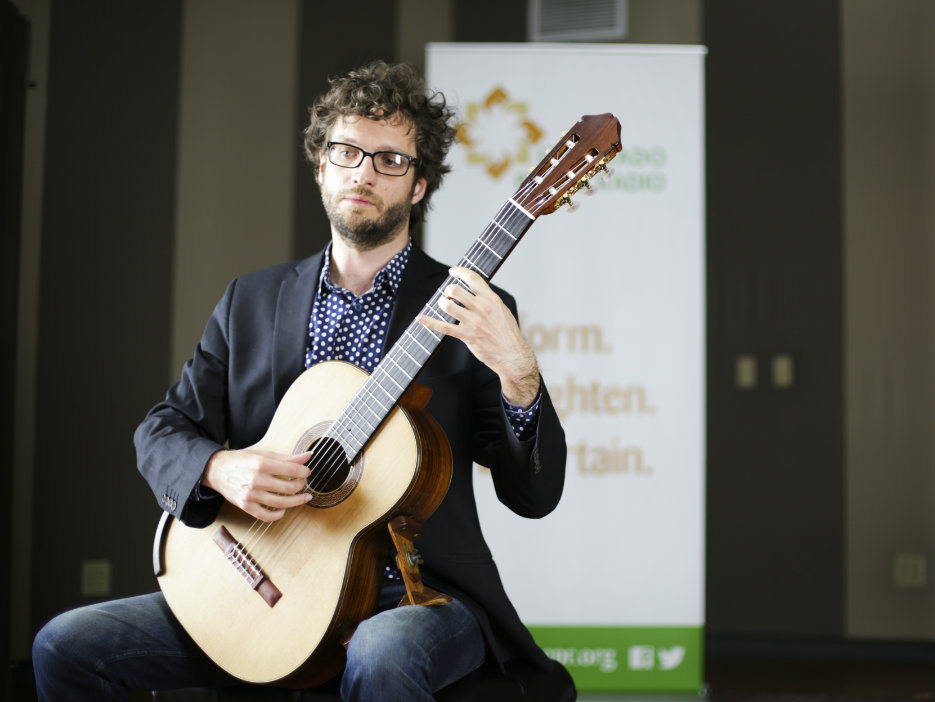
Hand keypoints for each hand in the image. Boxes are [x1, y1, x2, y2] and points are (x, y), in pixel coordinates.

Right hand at [203, 448, 311, 521]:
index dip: (304, 472)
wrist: (217, 470)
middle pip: (289, 488)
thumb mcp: (264, 455)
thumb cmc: (242, 461)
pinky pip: (266, 516)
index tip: (306, 472)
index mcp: (262, 464)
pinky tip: (284, 508)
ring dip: (297, 501)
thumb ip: (287, 458)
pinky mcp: (245, 506)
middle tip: (303, 483)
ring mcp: (250, 495)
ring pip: (281, 503)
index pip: (292, 470)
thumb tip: (308, 456)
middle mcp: (256, 480)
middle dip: (301, 485)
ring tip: (303, 497)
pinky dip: (279, 514)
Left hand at [418, 266, 539, 406]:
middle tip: (449, 295)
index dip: (459, 271)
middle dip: (448, 290)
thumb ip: (487, 299)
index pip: (472, 278)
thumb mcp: (502, 310)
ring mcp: (473, 322)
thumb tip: (473, 291)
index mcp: (491, 299)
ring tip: (444, 305)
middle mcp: (481, 308)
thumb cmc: (508, 334)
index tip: (453, 271)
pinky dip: (429, 322)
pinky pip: (443, 327)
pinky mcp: (466, 336)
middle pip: (455, 290)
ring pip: (448, 305)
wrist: (512, 355)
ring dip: (442, 303)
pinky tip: (421, 318)